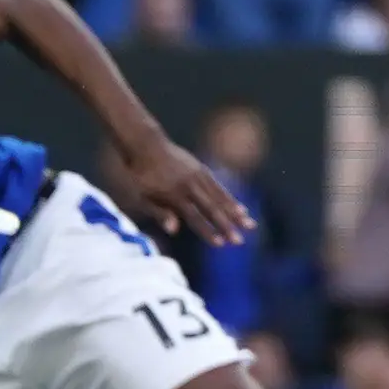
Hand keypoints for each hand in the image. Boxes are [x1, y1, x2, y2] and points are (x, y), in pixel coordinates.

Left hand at [106, 124, 256, 246]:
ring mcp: (198, 175)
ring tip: (249, 224)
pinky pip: (219, 186)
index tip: (220, 244)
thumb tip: (174, 230)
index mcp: (174, 194)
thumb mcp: (141, 196)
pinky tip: (240, 207)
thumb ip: (159, 212)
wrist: (146, 144)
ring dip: (235, 213)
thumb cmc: (140, 175)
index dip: (207, 231)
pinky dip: (230, 198)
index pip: (194, 217)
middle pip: (212, 208)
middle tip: (240, 241)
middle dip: (227, 226)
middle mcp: (190, 184)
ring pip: (220, 197)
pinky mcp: (201, 169)